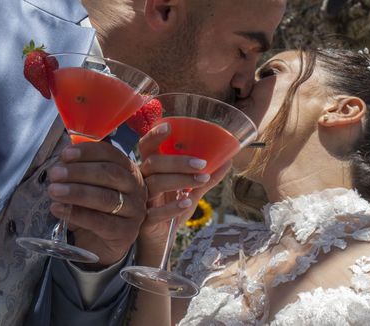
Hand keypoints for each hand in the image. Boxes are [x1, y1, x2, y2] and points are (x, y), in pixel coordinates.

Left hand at [47, 142, 147, 265]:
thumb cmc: (92, 209)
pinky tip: (58, 209)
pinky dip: (77, 214)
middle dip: (79, 172)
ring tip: (53, 191)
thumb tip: (61, 163)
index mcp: (128, 170)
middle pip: (110, 174)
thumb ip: (78, 173)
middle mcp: (136, 188)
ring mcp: (135, 211)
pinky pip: (101, 222)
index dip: (88, 152)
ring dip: (76, 192)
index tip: (65, 155)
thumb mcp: (88, 186)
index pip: (111, 154)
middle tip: (55, 174)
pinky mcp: (127, 233)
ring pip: (106, 198)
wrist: (99, 245)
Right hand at [136, 123, 231, 252]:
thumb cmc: (172, 208)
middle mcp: (143, 181)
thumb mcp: (191, 191)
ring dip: (180, 180)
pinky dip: (172, 206)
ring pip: (155, 184)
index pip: (146, 147)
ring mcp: (142, 200)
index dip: (154, 136)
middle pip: (153, 163)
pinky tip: (187, 202)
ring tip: (202, 179)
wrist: (160, 241)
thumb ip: (205, 176)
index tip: (170, 127)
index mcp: (151, 169)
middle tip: (202, 164)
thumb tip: (228, 160)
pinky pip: (154, 212)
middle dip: (178, 161)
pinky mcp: (144, 221)